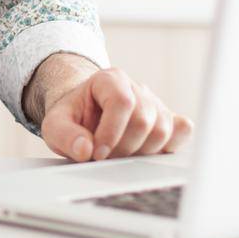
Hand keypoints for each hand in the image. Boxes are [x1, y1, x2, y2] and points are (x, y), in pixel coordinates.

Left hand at [38, 66, 192, 161]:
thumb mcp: (55, 124)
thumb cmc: (72, 118)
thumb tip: (85, 150)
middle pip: (145, 120)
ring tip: (120, 156)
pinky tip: (144, 152)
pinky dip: (169, 146)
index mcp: (109, 80)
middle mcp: (137, 88)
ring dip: (141, 152)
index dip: (112, 132)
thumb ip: (65, 135)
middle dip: (124, 148)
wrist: (84, 115)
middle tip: (105, 157)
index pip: (122, 102)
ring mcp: (155, 104)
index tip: (97, 153)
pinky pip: (183, 130)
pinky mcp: (168, 120)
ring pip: (164, 130)